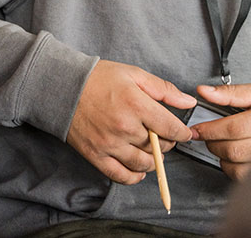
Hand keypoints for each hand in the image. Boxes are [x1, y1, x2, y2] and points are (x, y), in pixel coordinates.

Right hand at [66, 60, 195, 184]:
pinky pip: (121, 176)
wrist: (61, 87)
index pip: (171, 128)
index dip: (181, 132)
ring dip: (153, 159)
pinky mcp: (96, 155)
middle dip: (165, 141)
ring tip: (150, 149)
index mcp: (135, 104)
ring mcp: (109, 144)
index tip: (181, 131)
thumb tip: (189, 102)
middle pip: (159, 146)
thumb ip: (163, 89)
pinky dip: (134, 176)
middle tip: (160, 133)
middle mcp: (124, 127)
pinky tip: (138, 168)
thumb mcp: (133, 74)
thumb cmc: (97, 78)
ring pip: (144, 163)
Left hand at [189, 84, 250, 180]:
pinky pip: (243, 176)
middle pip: (234, 149)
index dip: (210, 130)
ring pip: (237, 165)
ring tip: (223, 143)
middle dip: (213, 142)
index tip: (197, 129)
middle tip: (209, 135)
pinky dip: (231, 167)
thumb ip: (230, 93)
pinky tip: (234, 155)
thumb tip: (204, 91)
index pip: (235, 128)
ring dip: (222, 155)